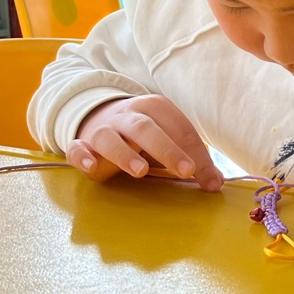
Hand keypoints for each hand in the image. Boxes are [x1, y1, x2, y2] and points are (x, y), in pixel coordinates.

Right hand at [68, 94, 223, 190]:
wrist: (97, 115)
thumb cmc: (143, 134)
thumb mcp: (170, 140)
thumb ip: (193, 160)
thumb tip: (215, 184)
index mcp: (155, 109)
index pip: (179, 129)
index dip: (195, 153)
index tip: (208, 179)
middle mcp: (128, 116)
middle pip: (147, 129)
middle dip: (167, 150)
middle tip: (186, 171)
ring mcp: (103, 129)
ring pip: (111, 138)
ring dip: (124, 153)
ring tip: (140, 171)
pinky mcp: (82, 144)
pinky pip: (78, 148)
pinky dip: (82, 156)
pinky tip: (91, 167)